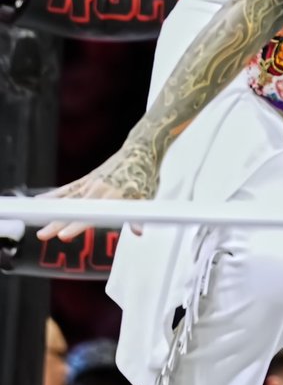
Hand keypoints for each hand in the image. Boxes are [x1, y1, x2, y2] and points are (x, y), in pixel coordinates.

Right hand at [36, 139, 159, 241]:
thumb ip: (138, 217)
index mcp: (113, 195)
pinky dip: (53, 195)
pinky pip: (67, 188)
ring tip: (34, 221)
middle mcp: (99, 189)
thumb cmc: (143, 174)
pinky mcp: (86, 179)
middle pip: (75, 209)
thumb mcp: (146, 196)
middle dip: (58, 222)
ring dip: (51, 211)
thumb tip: (139, 233)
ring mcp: (91, 183)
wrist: (140, 150)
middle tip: (43, 234)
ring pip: (67, 200)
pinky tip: (38, 201)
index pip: (92, 214)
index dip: (77, 226)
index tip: (64, 235)